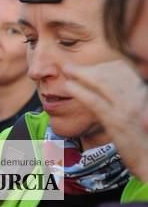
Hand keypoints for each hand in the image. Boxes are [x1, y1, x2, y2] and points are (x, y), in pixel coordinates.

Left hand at [63, 60, 147, 180]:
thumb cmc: (146, 140)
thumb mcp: (142, 112)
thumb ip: (128, 98)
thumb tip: (108, 85)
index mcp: (144, 93)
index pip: (124, 70)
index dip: (103, 66)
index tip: (90, 67)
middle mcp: (139, 97)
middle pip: (111, 73)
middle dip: (89, 68)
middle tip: (70, 67)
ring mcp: (128, 109)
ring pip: (102, 82)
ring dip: (81, 74)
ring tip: (66, 71)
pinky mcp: (117, 122)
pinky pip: (95, 101)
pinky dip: (80, 91)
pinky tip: (70, 86)